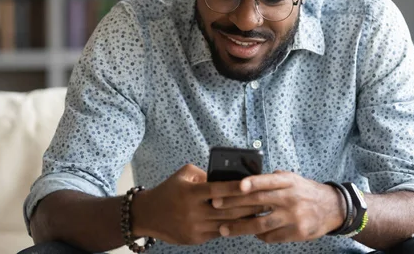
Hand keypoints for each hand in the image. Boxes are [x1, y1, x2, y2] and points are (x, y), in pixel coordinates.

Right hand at [132, 164, 270, 245]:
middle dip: (248, 205)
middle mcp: (193, 211)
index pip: (217, 189)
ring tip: (261, 213)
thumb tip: (227, 178)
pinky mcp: (195, 239)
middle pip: (226, 209)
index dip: (235, 187)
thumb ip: (204, 174)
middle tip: (266, 200)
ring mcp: (194, 227)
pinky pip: (219, 233)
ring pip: (226, 224)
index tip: (251, 183)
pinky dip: (233, 227)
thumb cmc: (169, 190)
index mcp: (191, 192)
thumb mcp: (183, 175)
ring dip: (245, 219)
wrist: (148, 215)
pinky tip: (246, 223)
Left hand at [211, 171, 344, 242]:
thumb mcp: (291, 179)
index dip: (253, 183)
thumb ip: (271, 180)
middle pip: (258, 202)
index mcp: (288, 182)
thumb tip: (244, 182)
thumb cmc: (304, 190)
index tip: (237, 186)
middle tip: (215, 206)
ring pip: (261, 224)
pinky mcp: (296, 233)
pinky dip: (258, 235)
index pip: (268, 181)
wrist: (332, 207)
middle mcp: (290, 198)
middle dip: (234, 204)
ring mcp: (293, 217)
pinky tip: (248, 233)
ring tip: (223, 229)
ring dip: (239, 227)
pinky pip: (271, 236)